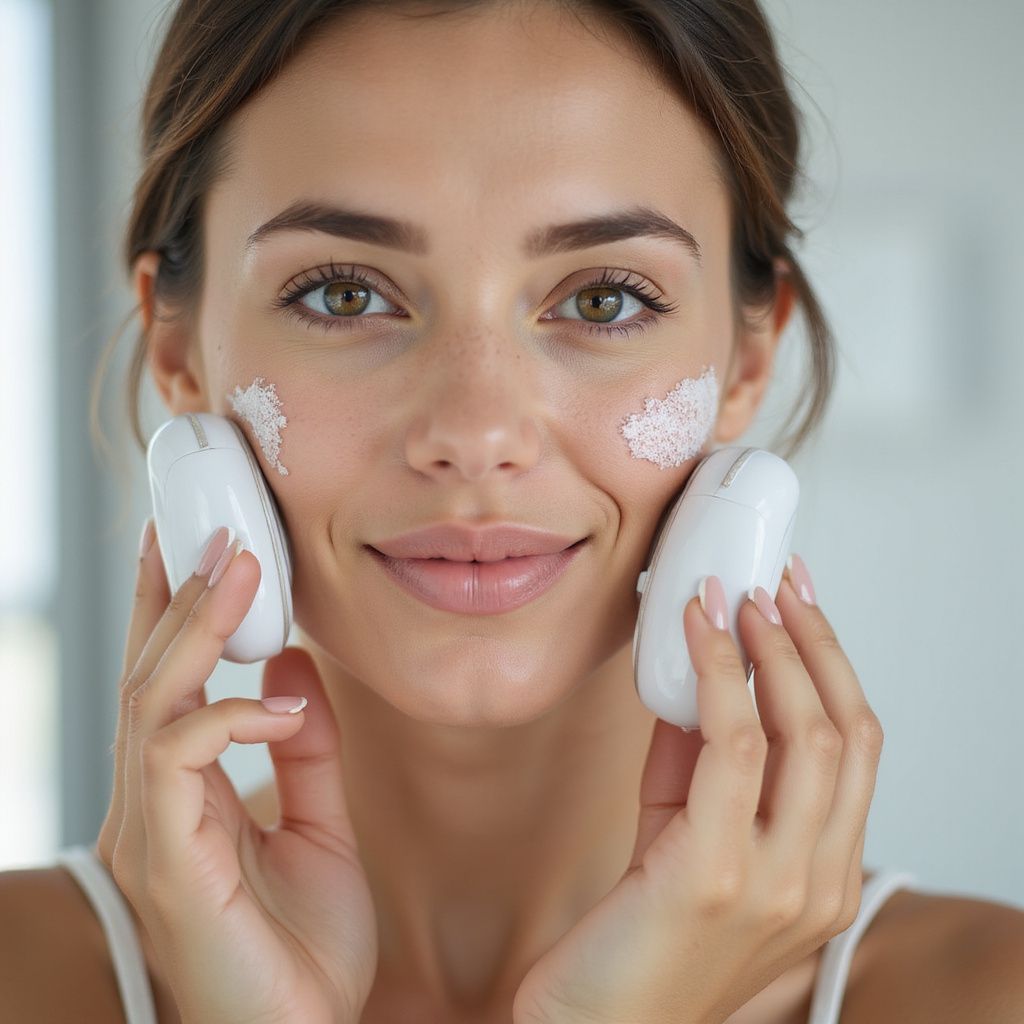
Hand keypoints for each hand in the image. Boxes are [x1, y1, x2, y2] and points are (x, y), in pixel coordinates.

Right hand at [95, 522, 377, 1023]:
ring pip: (151, 701)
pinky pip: (175, 759)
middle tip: (221, 529)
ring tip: (239, 570)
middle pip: (148, 676)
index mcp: (183, 795)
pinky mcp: (168, 861)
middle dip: (179, 596)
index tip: (193, 543)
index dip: (174, 609)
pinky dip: (224, 715)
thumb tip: (294, 668)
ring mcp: (152, 833)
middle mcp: (153, 806)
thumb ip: (305, 750)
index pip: (169, 682)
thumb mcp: (320, 826)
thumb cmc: (302, 947)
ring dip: (195, 628)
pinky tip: (276, 704)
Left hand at [512, 563, 883, 1023]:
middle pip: (847, 731)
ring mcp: (775, 885)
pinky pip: (731, 749)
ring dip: (770, 648)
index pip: (860, 747)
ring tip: (734, 597)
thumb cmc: (638, 937)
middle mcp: (818, 882)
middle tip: (772, 583)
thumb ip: (699, 761)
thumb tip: (698, 671)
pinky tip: (694, 631)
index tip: (802, 602)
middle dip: (812, 640)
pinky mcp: (713, 878)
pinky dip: (715, 674)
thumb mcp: (684, 835)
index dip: (835, 663)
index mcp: (825, 873)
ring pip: (804, 733)